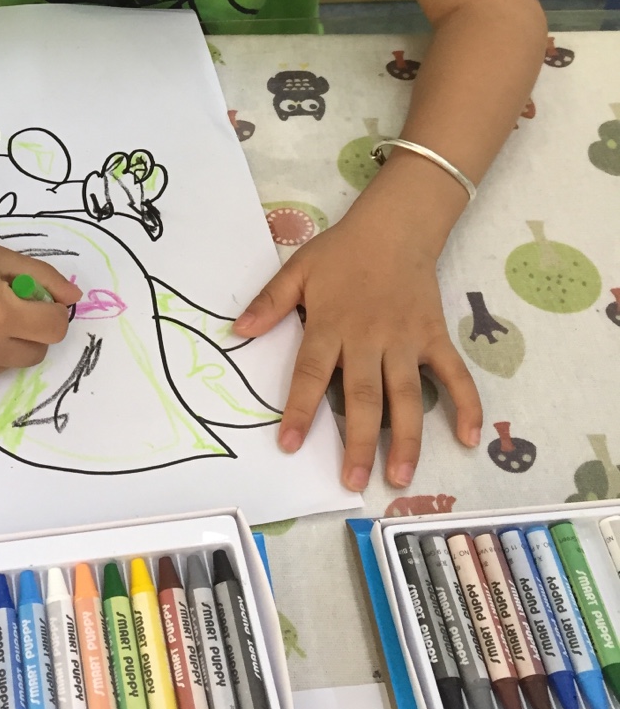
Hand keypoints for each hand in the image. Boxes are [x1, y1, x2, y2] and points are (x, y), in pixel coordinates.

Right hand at [0, 191, 79, 380]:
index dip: (53, 312)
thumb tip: (74, 298)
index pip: (54, 329)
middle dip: (31, 329)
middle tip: (7, 302)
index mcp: (2, 315)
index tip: (38, 299)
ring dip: (6, 343)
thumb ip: (42, 277)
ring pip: (7, 364)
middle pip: (35, 352)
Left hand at [232, 210, 481, 491]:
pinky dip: (467, 405)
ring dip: (407, 439)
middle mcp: (370, 338)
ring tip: (401, 478)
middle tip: (353, 482)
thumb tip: (238, 331)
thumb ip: (270, 303)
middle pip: (364, 397)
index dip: (299, 410)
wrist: (395, 225)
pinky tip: (469, 438)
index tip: (288, 444)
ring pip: (408, 397)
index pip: (311, 374)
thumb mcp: (298, 269)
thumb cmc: (342, 251)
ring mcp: (407, 340)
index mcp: (332, 325)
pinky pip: (455, 374)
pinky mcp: (435, 337)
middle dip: (359, 442)